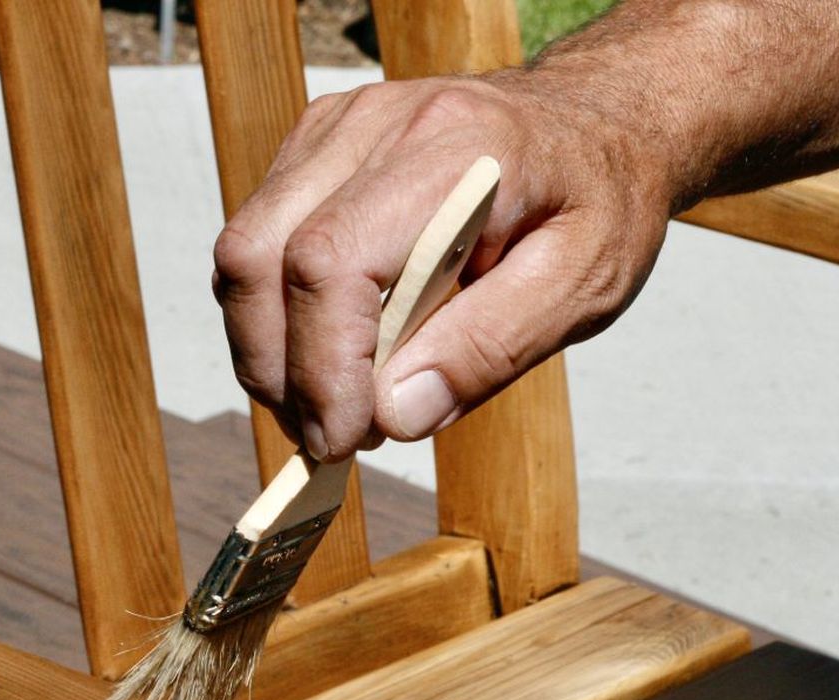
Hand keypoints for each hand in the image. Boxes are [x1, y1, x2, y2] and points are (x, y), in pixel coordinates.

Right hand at [211, 70, 677, 461]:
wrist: (595, 121)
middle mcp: (380, 124)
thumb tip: (394, 416)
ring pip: (242, 252)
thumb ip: (490, 349)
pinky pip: (257, 240)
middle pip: (261, 255)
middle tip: (332, 438)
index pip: (331, 261)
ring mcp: (338, 128)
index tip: (344, 439)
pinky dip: (276, 313)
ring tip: (332, 403)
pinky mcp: (315, 146)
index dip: (321, 366)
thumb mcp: (585, 286)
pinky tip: (330, 351)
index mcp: (457, 151)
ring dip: (268, 350)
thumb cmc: (596, 201)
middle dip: (278, 369)